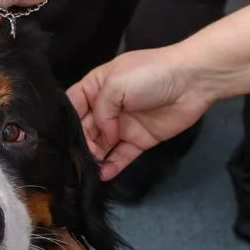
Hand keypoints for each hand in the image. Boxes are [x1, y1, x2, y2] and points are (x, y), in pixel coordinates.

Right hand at [68, 47, 214, 179]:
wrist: (192, 81)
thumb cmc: (150, 74)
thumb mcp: (116, 83)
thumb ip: (101, 111)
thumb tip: (105, 135)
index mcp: (98, 86)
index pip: (74, 103)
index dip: (65, 119)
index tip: (57, 136)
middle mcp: (108, 106)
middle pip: (85, 127)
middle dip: (77, 142)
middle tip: (72, 158)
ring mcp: (124, 124)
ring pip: (102, 144)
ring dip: (92, 157)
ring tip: (82, 171)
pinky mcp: (140, 140)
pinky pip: (122, 155)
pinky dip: (112, 166)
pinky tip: (102, 175)